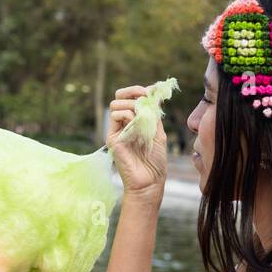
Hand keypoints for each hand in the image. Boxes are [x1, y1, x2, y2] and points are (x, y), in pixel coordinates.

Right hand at [107, 85, 167, 201]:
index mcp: (135, 121)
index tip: (150, 91)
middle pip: (119, 97)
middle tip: (143, 95)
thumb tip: (153, 92)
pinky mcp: (112, 138)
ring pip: (116, 104)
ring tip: (143, 117)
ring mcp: (117, 130)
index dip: (138, 90)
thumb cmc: (155, 160)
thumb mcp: (158, 131)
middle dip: (132, 91)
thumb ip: (154, 113)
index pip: (131, 98)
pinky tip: (137, 125)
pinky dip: (128, 115)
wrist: (150, 180)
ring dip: (132, 105)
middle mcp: (124, 124)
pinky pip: (116, 116)